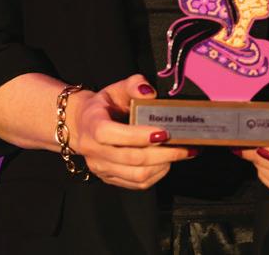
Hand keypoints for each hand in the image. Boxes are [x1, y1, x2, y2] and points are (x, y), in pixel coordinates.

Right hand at [70, 73, 197, 189]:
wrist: (83, 125)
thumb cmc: (105, 104)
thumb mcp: (117, 88)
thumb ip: (134, 84)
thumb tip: (150, 93)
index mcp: (93, 125)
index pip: (110, 134)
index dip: (137, 135)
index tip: (163, 132)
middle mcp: (94, 151)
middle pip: (130, 158)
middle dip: (162, 153)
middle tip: (185, 146)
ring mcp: (102, 168)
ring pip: (136, 175)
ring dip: (163, 166)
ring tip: (181, 154)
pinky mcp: (110, 179)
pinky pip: (136, 184)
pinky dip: (157, 175)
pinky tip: (168, 163)